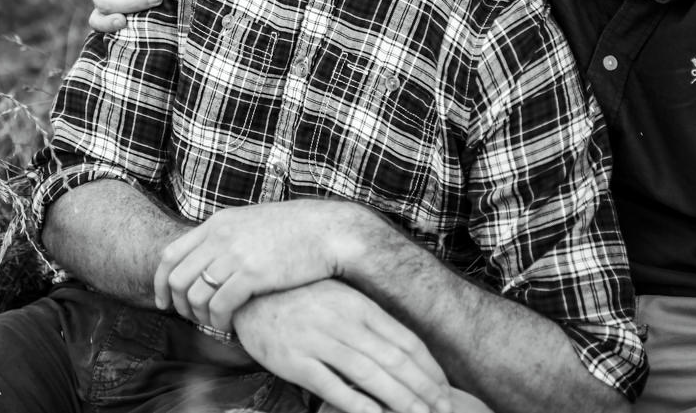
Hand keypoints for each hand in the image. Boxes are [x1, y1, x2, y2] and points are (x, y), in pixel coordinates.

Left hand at [155, 200, 364, 329]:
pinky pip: (220, 307)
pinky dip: (220, 323)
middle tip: (193, 320)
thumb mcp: (252, 222)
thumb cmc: (296, 230)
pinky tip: (230, 328)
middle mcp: (221, 237)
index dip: (161, 283)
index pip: (170, 255)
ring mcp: (235, 255)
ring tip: (216, 324)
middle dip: (179, 306)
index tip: (165, 302)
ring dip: (201, 318)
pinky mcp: (253, 275)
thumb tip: (210, 255)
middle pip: (177, 278)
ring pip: (195, 296)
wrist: (328, 230)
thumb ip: (227, 236)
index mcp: (218, 223)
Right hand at [234, 281, 453, 412]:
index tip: (446, 390)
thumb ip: (371, 322)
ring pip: (370, 376)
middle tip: (445, 410)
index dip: (430, 370)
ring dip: (401, 400)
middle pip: (395, 361)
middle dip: (425, 390)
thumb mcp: (341, 299)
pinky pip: (333, 387)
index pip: (407, 341)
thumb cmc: (302, 298)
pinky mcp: (295, 361)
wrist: (249, 294)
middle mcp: (343, 321)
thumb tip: (406, 352)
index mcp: (360, 306)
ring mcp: (318, 340)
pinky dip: (358, 404)